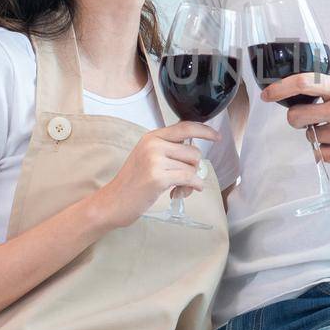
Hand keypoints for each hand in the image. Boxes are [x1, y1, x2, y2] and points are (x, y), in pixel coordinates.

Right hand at [91, 121, 215, 227]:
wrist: (112, 202)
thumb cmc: (132, 183)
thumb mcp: (147, 158)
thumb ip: (167, 150)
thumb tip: (194, 153)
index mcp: (151, 137)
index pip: (184, 127)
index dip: (204, 130)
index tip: (216, 136)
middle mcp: (153, 144)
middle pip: (193, 151)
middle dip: (193, 168)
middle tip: (182, 181)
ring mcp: (155, 160)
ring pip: (192, 167)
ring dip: (190, 181)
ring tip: (176, 189)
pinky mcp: (158, 177)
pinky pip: (189, 178)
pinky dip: (192, 187)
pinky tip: (181, 192)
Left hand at [263, 70, 329, 169]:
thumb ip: (328, 85)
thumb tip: (295, 86)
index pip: (304, 82)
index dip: (280, 88)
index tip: (267, 94)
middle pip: (296, 116)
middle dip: (296, 119)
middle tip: (308, 119)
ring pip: (310, 136)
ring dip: (318, 135)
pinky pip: (320, 154)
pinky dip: (326, 150)